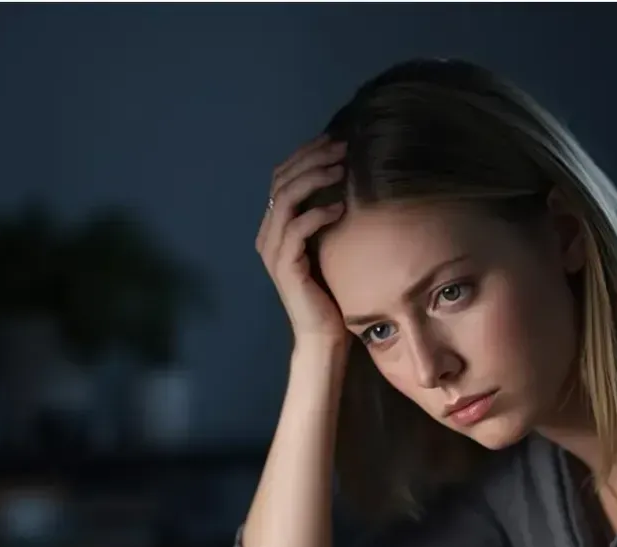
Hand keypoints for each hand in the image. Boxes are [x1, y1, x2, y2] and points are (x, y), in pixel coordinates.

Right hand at [255, 136, 349, 345]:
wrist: (324, 335)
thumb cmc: (332, 291)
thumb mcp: (329, 244)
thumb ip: (327, 215)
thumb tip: (349, 178)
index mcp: (275, 225)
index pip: (282, 176)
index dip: (306, 154)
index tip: (335, 140)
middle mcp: (268, 234)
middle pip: (282, 181)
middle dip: (312, 158)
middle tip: (342, 148)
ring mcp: (273, 250)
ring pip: (286, 199)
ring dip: (315, 178)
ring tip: (342, 169)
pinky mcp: (285, 267)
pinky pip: (297, 229)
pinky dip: (318, 213)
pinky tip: (340, 207)